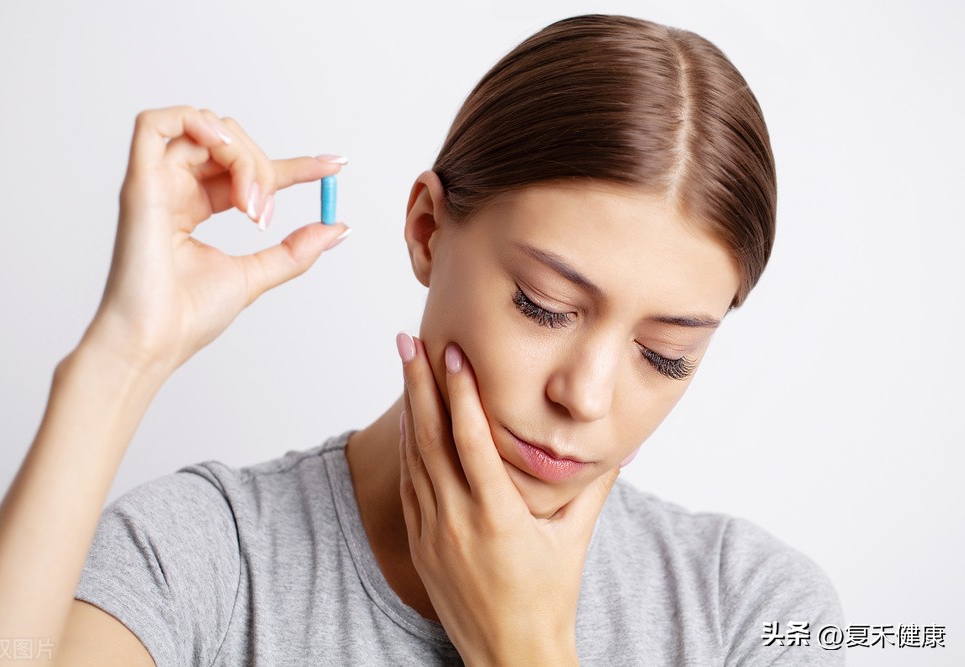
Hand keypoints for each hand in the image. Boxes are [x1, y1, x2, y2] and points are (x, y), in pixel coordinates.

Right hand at [85, 105, 350, 373]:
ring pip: (205, 129)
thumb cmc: (188, 316)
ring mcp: (154, 184)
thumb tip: (338, 227)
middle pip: (229, 143)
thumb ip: (295, 249)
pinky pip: (154, 124)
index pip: (247, 169)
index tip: (334, 167)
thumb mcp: (256, 275)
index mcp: (194, 207)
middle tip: (266, 216)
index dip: (294, 165)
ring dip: (242, 157)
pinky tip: (224, 151)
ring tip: (250, 204)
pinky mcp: (138, 184)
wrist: (154, 341)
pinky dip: (195, 122)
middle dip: (264, 167)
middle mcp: (173, 189)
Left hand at [397, 333, 618, 665]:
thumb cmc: (548, 597)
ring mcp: (433, 533)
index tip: (452, 353)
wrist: (510, 653)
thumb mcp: (575, 538)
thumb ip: (596, 487)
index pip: (471, 440)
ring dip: (408, 410)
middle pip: (430, 439)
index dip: (460, 392)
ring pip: (414, 458)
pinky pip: (410, 484)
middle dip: (418, 384)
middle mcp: (458, 521)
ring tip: (404, 366)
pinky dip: (408, 448)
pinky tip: (410, 421)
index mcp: (498, 516)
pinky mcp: (420, 543)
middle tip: (409, 340)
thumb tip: (625, 445)